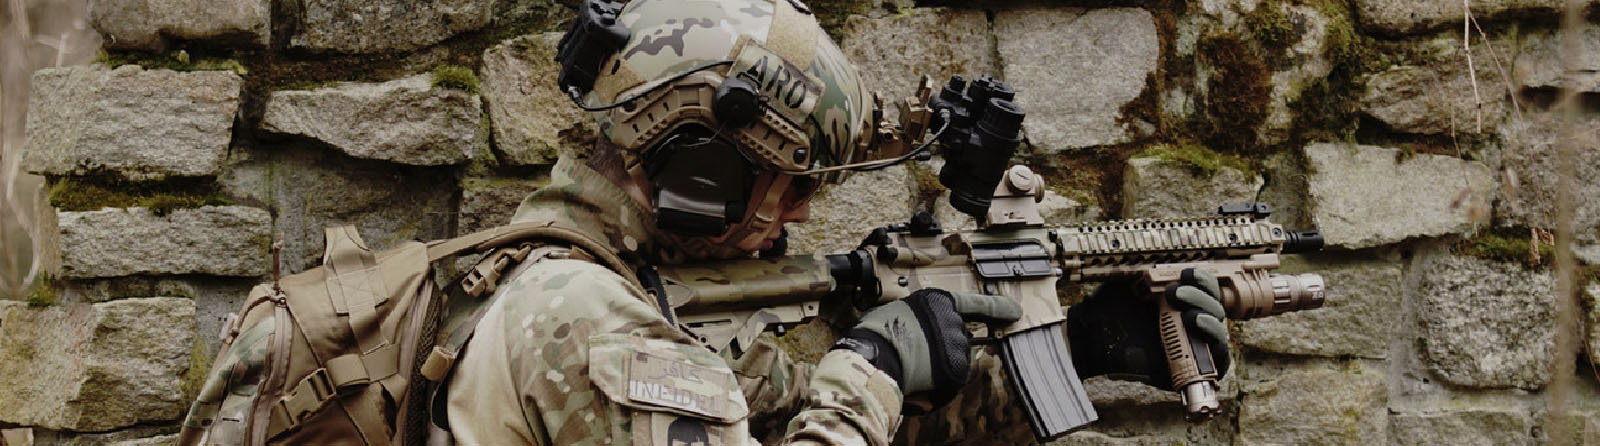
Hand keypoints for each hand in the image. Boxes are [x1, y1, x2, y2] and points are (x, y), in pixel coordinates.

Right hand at [831, 288, 1021, 408]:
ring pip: (955, 360)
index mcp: (938, 301)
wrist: (873, 360)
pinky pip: (951, 381)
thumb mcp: (897, 313)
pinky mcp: (958, 369)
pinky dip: (938, 386)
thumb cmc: (876, 336)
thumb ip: (919, 319)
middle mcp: (953, 320)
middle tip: (913, 356)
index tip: (1015, 312)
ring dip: (939, 367)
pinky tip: (918, 381)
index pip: (975, 303)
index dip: (997, 308)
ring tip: (911, 369)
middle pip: (958, 338)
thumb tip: (922, 334)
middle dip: (941, 349)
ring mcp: (958, 344)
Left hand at [1066, 268, 1229, 388]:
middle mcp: (1192, 321)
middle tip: (1176, 293)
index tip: (1187, 273)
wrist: (1094, 340)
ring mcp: (1196, 344)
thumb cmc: (1111, 313)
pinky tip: (1196, 328)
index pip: (1206, 288)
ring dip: (1207, 316)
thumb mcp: (1129, 286)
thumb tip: (1165, 261)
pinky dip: (1214, 341)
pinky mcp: (1197, 367)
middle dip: (1200, 296)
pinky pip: (1219, 358)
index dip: (1202, 280)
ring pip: (1218, 329)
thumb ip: (1148, 273)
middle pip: (1215, 306)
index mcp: (1182, 300)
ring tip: (1187, 313)